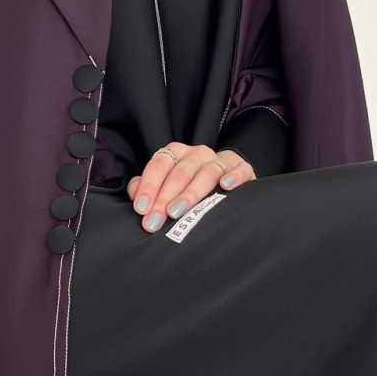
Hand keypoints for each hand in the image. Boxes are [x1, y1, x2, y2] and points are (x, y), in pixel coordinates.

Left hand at [127, 143, 255, 232]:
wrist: (228, 182)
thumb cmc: (189, 188)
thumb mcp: (166, 185)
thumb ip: (146, 187)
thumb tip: (134, 192)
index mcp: (176, 154)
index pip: (159, 165)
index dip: (149, 186)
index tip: (141, 209)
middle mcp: (198, 154)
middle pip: (180, 172)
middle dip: (165, 198)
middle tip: (155, 221)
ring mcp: (221, 160)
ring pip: (206, 172)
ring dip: (191, 192)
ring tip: (177, 211)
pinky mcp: (243, 168)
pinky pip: (239, 169)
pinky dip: (233, 177)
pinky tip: (225, 187)